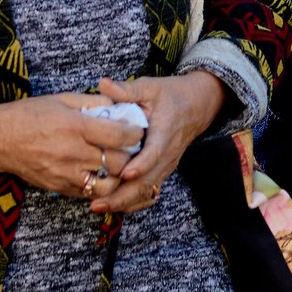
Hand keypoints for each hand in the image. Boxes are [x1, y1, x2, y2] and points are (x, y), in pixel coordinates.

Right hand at [0, 91, 143, 196]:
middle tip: (135, 148)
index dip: (135, 132)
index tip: (139, 128)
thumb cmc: (29, 114)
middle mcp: (73, 153)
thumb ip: (91, 102)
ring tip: (120, 164)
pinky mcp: (59, 188)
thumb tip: (116, 103)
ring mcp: (65, 174)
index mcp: (75, 126)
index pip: (118, 134)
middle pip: (117, 162)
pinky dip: (99, 186)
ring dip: (118, 176)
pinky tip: (101, 174)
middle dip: (131, 155)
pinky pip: (88, 193)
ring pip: (106, 184)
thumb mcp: (61, 99)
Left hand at [89, 72, 226, 214]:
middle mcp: (166, 155)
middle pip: (146, 182)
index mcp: (164, 133)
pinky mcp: (161, 172)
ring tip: (99, 207)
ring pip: (145, 192)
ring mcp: (164, 167)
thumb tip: (102, 83)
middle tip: (97, 203)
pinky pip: (148, 193)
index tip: (125, 173)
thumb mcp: (149, 87)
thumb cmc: (170, 95)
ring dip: (123, 203)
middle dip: (122, 196)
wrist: (195, 106)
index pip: (154, 152)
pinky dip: (132, 202)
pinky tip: (113, 206)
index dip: (141, 164)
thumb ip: (126, 89)